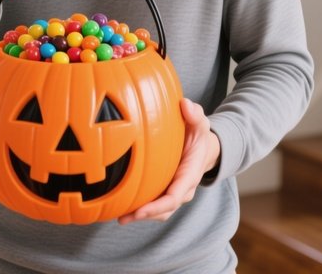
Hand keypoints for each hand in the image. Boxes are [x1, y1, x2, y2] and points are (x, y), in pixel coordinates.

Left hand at [117, 98, 220, 224]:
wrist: (203, 147)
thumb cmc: (198, 134)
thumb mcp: (199, 122)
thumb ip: (194, 114)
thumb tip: (185, 104)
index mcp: (190, 175)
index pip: (176, 196)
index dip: (159, 205)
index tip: (142, 210)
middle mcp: (182, 188)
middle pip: (165, 209)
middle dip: (145, 215)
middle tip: (124, 217)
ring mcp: (173, 190)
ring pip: (158, 210)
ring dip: (139, 215)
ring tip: (119, 215)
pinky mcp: (164, 189)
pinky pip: (153, 202)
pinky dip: (139, 206)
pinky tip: (120, 204)